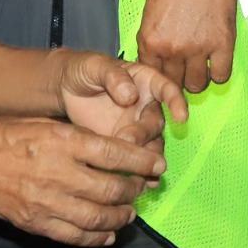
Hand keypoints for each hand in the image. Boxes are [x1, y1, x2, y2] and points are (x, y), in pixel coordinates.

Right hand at [0, 117, 163, 247]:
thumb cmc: (1, 136)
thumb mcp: (41, 121)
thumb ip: (75, 135)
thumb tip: (110, 145)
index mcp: (60, 141)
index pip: (113, 153)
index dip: (141, 160)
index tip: (157, 163)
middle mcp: (57, 172)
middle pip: (110, 188)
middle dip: (134, 190)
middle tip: (143, 187)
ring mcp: (47, 202)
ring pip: (97, 217)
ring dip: (121, 216)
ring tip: (129, 212)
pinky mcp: (37, 223)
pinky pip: (75, 236)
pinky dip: (97, 237)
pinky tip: (107, 234)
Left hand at [59, 54, 187, 185]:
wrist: (66, 89)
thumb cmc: (84, 70)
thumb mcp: (96, 66)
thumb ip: (113, 76)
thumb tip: (131, 95)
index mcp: (146, 81)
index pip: (167, 89)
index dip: (177, 102)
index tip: (181, 116)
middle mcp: (147, 106)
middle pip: (155, 123)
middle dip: (144, 134)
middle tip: (125, 140)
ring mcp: (137, 128)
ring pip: (151, 146)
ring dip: (145, 157)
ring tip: (133, 167)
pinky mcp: (124, 146)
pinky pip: (137, 160)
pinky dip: (141, 172)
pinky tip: (140, 182)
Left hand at [136, 0, 240, 94]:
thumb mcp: (151, 7)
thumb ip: (152, 36)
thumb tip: (155, 58)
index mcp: (150, 39)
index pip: (151, 74)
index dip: (159, 74)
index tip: (167, 71)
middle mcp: (172, 48)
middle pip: (173, 84)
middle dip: (177, 79)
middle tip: (184, 68)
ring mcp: (198, 48)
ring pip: (196, 85)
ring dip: (198, 78)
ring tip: (201, 64)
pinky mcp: (223, 43)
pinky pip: (221, 76)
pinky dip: (218, 72)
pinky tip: (216, 59)